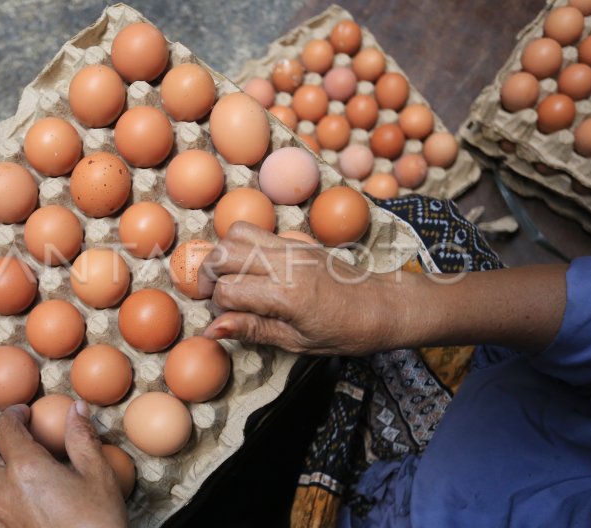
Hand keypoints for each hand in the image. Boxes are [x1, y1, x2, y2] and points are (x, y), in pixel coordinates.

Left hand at [0, 403, 127, 527]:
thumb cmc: (97, 523)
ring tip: (25, 475)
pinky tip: (26, 503)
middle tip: (19, 443)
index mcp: (26, 469)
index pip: (3, 428)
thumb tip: (76, 410)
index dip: (14, 414)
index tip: (26, 414)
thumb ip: (82, 438)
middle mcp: (2, 493)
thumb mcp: (98, 475)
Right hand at [198, 222, 398, 354]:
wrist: (383, 305)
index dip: (218, 308)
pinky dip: (242, 247)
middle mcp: (287, 263)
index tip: (225, 320)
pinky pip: (257, 232)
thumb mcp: (297, 342)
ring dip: (222, 254)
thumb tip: (213, 329)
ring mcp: (292, 247)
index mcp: (287, 295)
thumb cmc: (346, 332)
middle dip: (207, 274)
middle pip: (224, 252)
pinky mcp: (297, 241)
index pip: (228, 290)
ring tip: (227, 278)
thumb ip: (252, 330)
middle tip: (212, 296)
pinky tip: (249, 270)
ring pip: (236, 232)